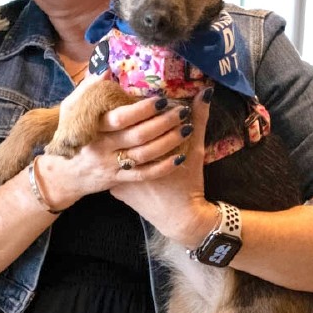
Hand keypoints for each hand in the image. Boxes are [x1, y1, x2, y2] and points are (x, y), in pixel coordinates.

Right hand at [36, 88, 195, 208]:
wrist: (64, 175)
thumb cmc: (70, 136)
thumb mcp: (70, 110)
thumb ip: (87, 90)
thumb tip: (106, 70)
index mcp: (92, 127)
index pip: (119, 118)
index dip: (142, 109)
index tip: (161, 100)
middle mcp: (102, 147)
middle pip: (137, 136)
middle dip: (163, 123)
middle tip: (182, 111)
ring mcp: (110, 166)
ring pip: (144, 155)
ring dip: (168, 142)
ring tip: (187, 128)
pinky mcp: (118, 180)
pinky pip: (144, 175)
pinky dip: (163, 167)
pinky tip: (180, 157)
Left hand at [108, 88, 215, 243]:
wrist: (181, 219)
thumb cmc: (189, 183)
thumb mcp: (195, 149)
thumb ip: (199, 119)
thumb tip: (205, 93)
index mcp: (139, 151)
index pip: (126, 120)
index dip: (132, 107)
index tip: (141, 97)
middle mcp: (121, 165)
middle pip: (113, 134)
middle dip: (122, 120)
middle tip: (130, 107)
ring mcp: (114, 179)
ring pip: (107, 150)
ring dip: (113, 137)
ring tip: (124, 124)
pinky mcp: (114, 190)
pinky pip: (109, 167)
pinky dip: (113, 156)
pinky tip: (118, 144)